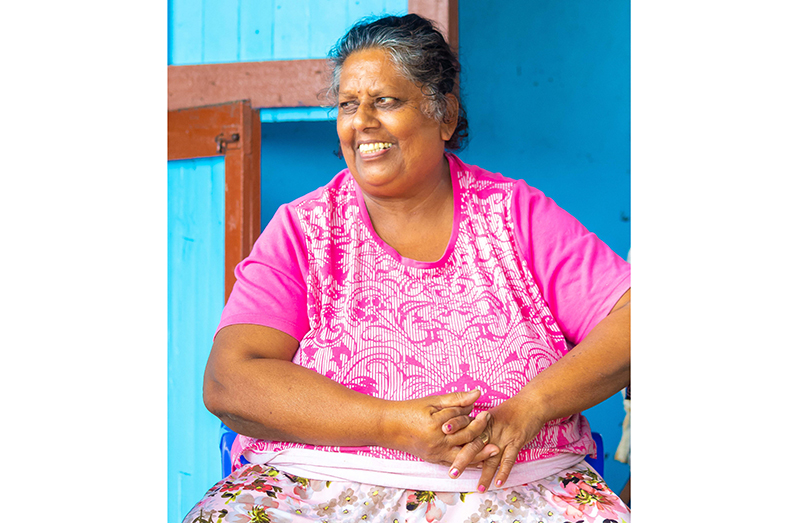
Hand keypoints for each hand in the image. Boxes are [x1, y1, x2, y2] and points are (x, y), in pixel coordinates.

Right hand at [383, 389, 499, 465]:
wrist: (388, 427)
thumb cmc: (409, 411)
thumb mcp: (431, 401)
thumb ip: (455, 399)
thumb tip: (478, 392)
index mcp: (436, 424)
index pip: (460, 418)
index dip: (471, 412)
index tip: (484, 409)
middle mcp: (436, 442)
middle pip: (466, 437)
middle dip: (480, 429)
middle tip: (490, 421)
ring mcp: (435, 453)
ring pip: (463, 455)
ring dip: (480, 453)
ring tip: (496, 450)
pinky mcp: (433, 459)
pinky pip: (454, 463)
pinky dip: (468, 462)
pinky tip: (479, 461)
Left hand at [446, 400, 544, 491]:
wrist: (532, 403)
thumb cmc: (510, 410)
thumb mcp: (491, 415)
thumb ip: (476, 426)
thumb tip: (460, 437)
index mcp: (482, 421)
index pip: (464, 425)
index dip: (453, 428)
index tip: (440, 433)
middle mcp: (490, 428)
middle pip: (474, 444)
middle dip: (462, 460)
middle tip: (452, 473)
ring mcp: (503, 435)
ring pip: (490, 456)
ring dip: (484, 474)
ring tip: (478, 488)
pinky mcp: (516, 440)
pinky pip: (509, 458)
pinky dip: (504, 471)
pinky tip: (499, 483)